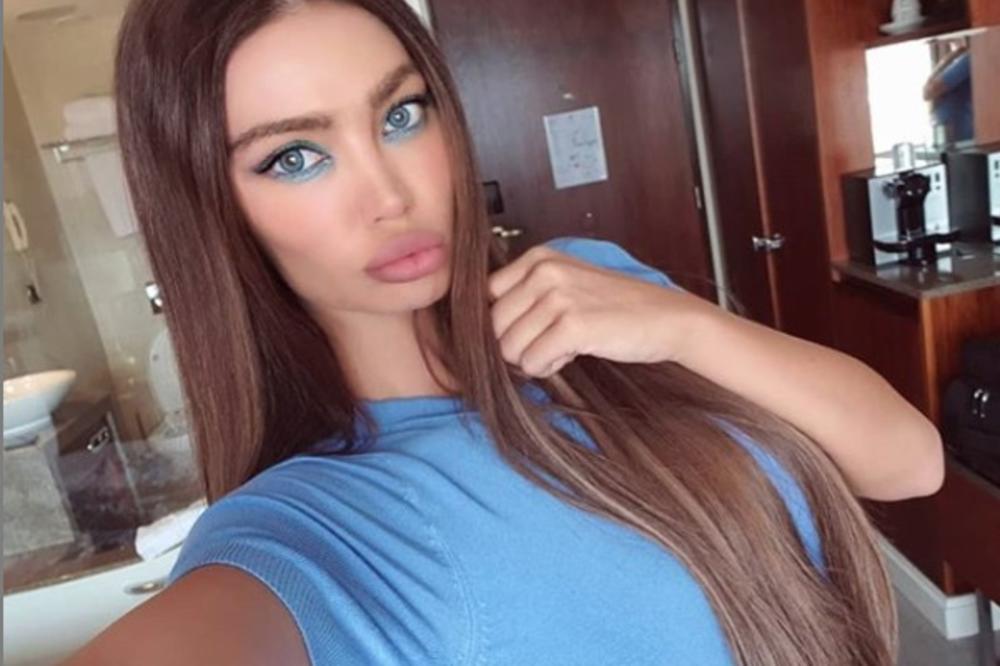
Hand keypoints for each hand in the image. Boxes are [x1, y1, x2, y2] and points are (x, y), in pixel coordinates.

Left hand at [487, 244, 711, 377]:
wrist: (666, 318)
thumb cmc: (615, 307)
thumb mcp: (565, 284)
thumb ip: (525, 295)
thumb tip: (482, 328)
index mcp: (538, 257)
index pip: (486, 297)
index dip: (504, 323)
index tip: (531, 329)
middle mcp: (544, 271)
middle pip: (493, 326)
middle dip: (516, 345)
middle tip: (549, 344)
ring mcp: (558, 297)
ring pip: (509, 348)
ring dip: (532, 359)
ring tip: (562, 349)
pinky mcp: (573, 326)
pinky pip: (532, 362)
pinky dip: (547, 368)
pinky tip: (570, 356)